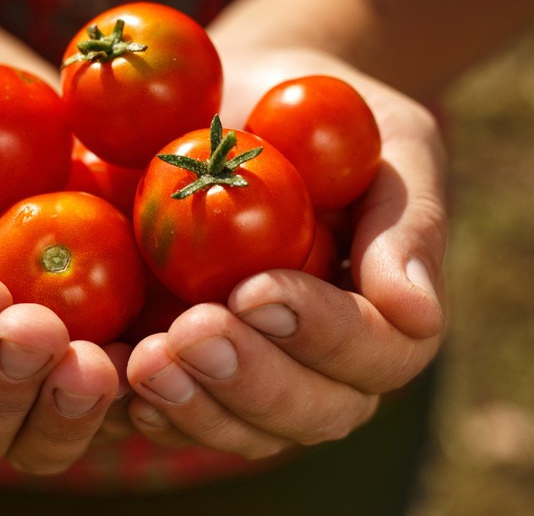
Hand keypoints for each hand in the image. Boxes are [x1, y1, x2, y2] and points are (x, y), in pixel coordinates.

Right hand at [0, 119, 130, 473]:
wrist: (11, 149)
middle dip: (3, 383)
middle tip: (38, 329)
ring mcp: (38, 395)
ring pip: (44, 440)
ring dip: (66, 408)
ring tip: (95, 361)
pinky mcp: (106, 376)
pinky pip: (123, 409)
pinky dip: (139, 390)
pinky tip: (155, 353)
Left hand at [125, 48, 446, 457]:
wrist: (253, 105)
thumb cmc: (335, 118)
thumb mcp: (392, 143)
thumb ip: (408, 223)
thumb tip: (417, 311)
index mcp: (388, 319)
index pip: (377, 352)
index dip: (321, 332)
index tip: (257, 290)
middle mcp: (328, 367)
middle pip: (310, 411)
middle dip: (250, 380)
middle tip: (192, 334)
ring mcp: (260, 377)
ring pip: (243, 429)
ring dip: (195, 404)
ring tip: (145, 362)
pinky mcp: (196, 370)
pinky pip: (180, 412)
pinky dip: (149, 405)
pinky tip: (116, 378)